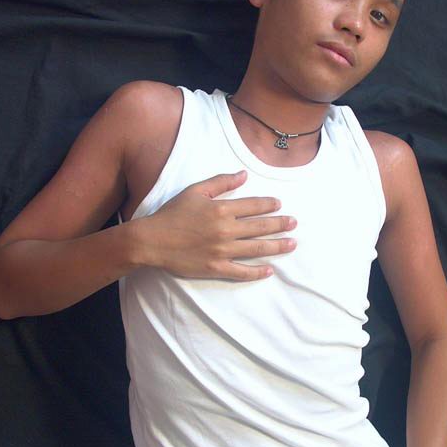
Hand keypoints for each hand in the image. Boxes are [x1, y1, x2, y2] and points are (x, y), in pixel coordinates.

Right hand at [136, 170, 296, 279]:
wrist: (152, 241)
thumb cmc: (172, 214)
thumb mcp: (195, 191)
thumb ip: (221, 183)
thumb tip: (244, 175)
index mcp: (221, 209)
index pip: (254, 206)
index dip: (269, 205)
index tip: (279, 205)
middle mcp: (226, 230)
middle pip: (260, 227)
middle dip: (280, 224)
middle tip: (294, 223)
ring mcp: (222, 251)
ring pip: (257, 248)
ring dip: (277, 246)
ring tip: (292, 244)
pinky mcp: (216, 268)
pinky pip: (242, 271)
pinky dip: (257, 272)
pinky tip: (270, 270)